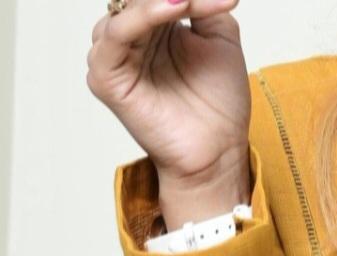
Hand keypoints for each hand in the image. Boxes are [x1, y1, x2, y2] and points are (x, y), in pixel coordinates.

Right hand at [86, 0, 250, 225]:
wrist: (219, 150)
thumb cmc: (220, 103)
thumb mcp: (221, 35)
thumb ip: (204, 2)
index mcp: (151, 23)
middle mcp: (129, 36)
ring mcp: (114, 56)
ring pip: (125, 8)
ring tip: (189, 1)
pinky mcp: (107, 78)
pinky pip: (116, 35)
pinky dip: (143, 16)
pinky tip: (175, 7)